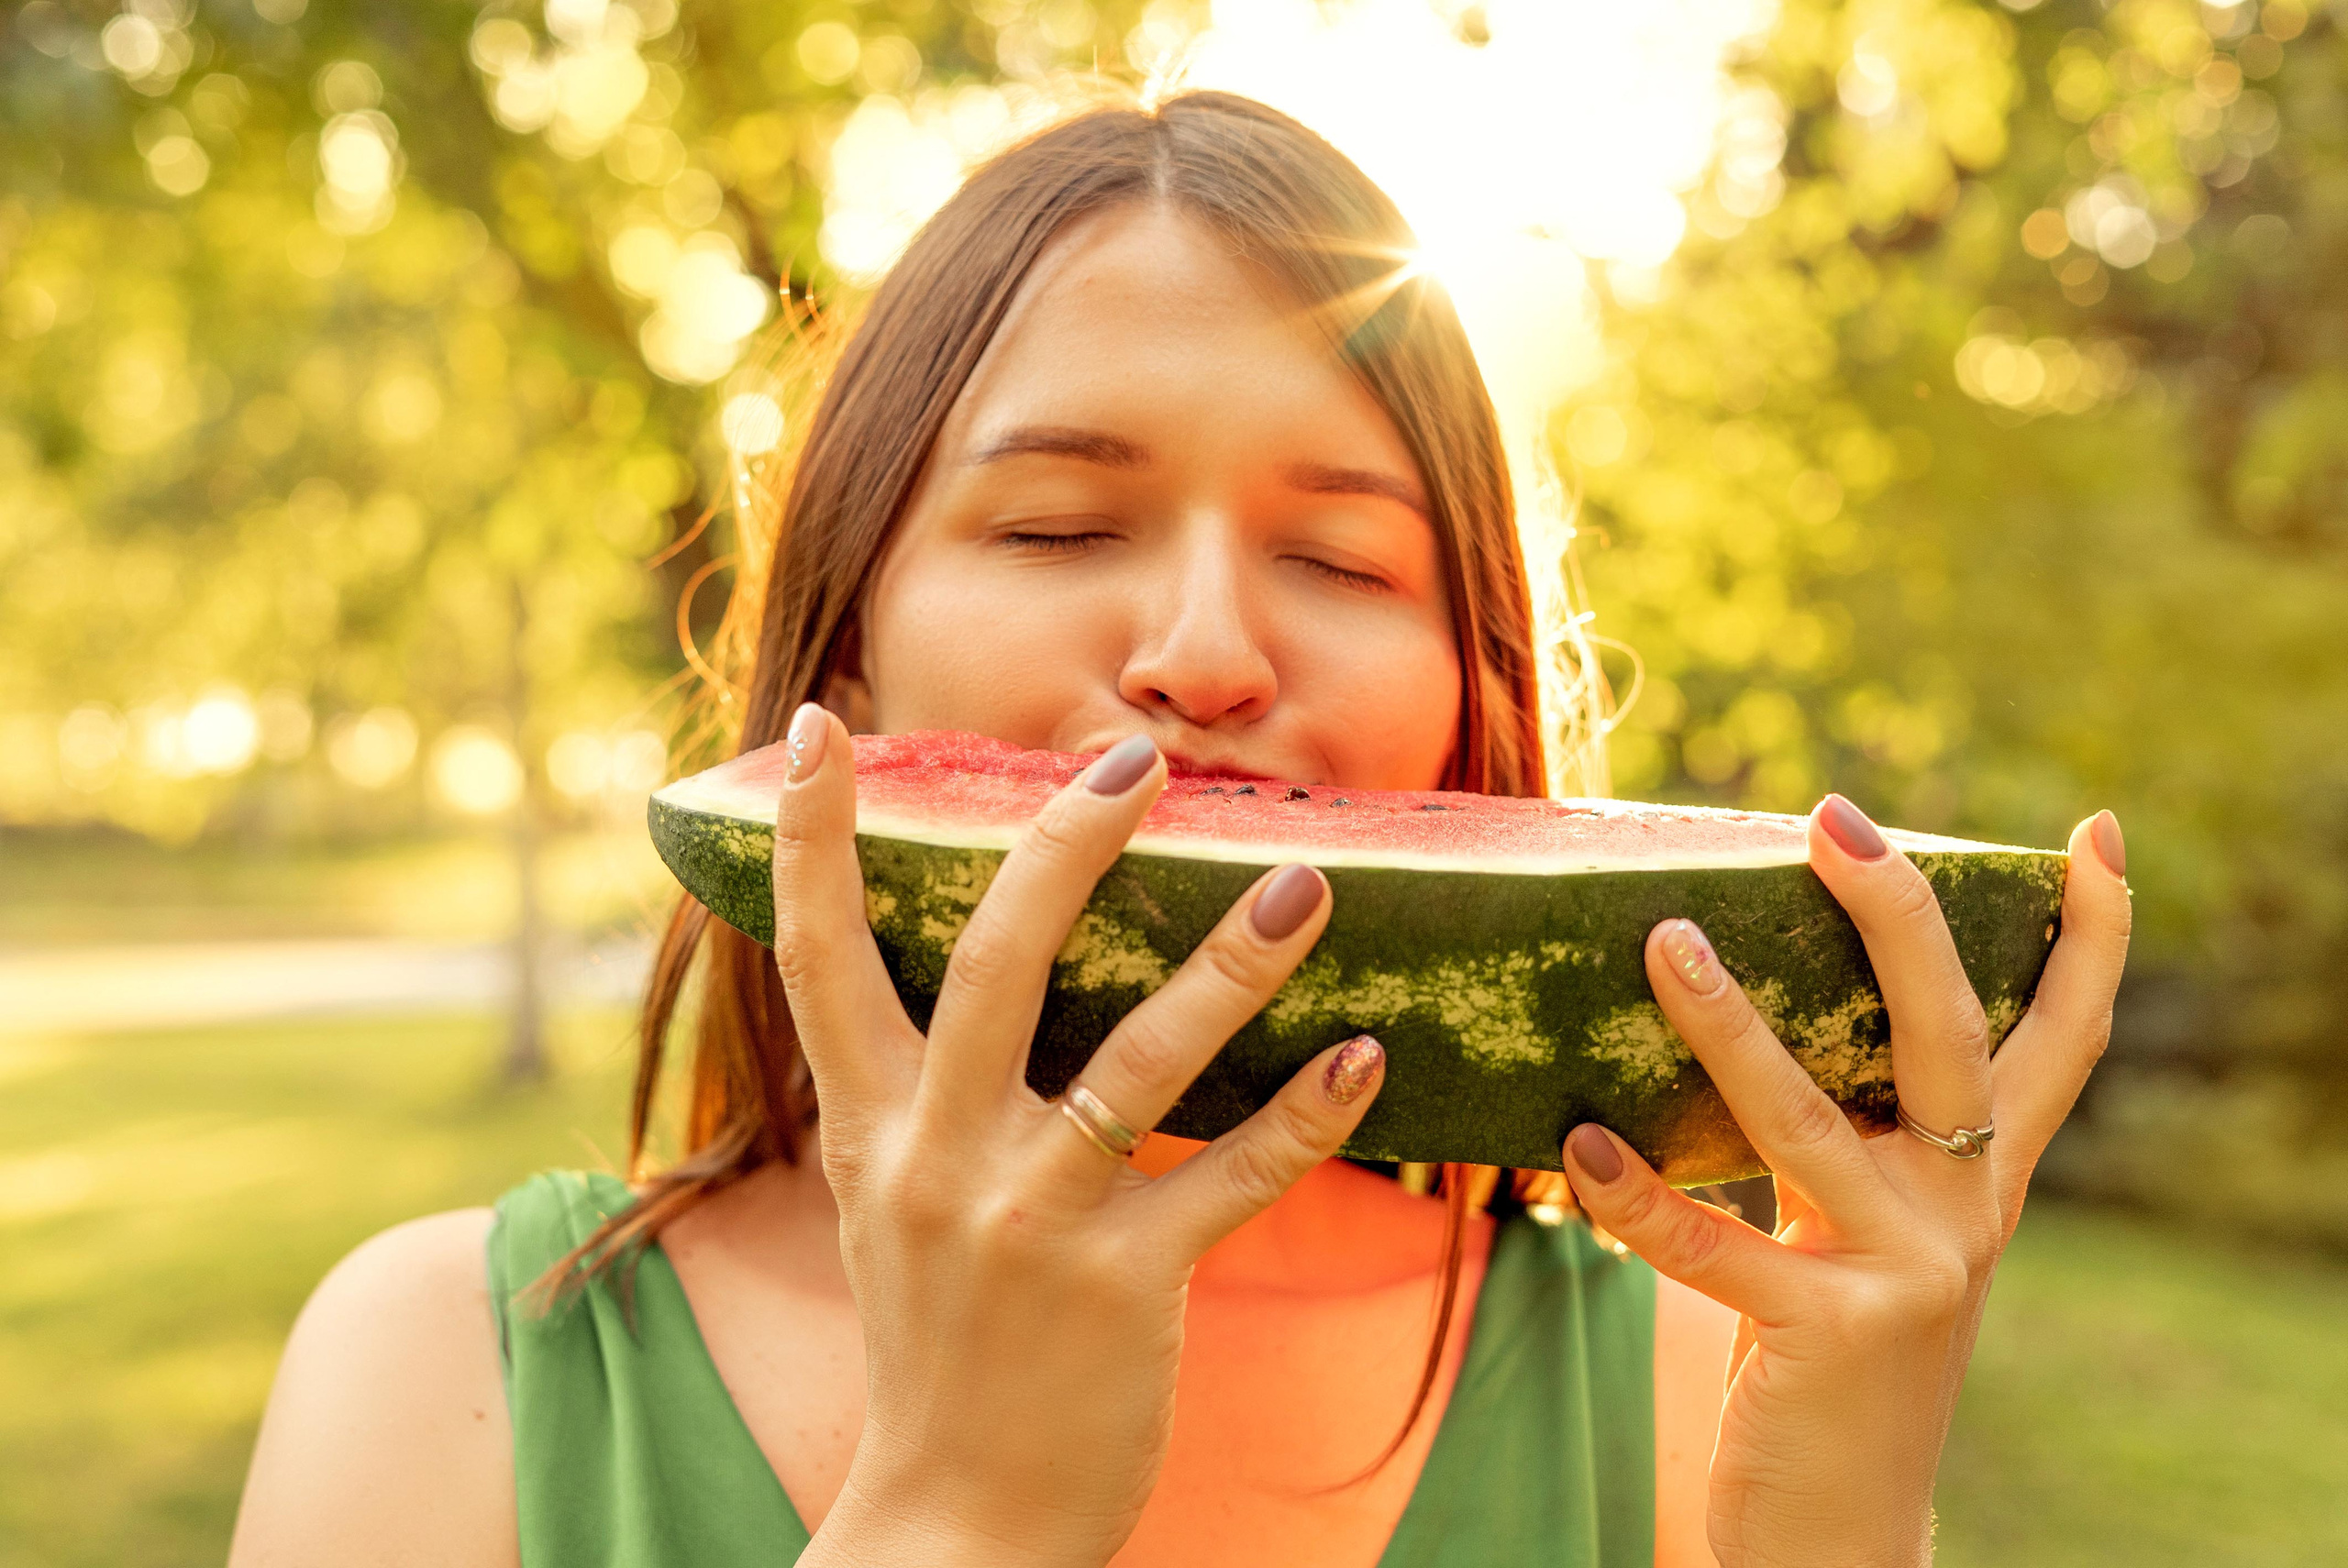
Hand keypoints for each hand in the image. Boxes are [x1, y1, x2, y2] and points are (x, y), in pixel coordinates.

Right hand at [768, 707, 1387, 1567]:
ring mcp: (1030, 1225)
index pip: (818, 960)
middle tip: (1136, 765)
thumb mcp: (887, 1201)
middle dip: (1064, 851)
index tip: (825, 721)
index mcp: (868, 1129)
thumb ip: (913, 1089)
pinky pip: (1230, 1181)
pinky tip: (1365, 1059)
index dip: (816, 840)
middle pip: (994, 966)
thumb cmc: (934, 1339)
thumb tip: (965, 957)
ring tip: (1306, 885)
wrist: (951, 1524)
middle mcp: (936, 1161)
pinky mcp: (1125, 1289)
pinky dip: (1306, 1118)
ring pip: (1135, 1064)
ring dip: (1227, 967)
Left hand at [1561, 798, 2131, 1567]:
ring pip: (1808, 1120)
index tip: (2098, 832)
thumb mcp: (1863, 1230)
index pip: (2063, 1037)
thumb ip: (1841, 1132)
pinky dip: (1639, 1197)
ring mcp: (1905, 1273)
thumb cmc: (1830, 1352)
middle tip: (1835, 818)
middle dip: (1899, 917)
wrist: (1841, 1530)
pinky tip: (1579, 1145)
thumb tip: (1735, 987)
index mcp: (1982, 1176)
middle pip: (1948, 1035)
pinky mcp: (1827, 1335)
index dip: (2094, 935)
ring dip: (1729, 1025)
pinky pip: (1713, 1248)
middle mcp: (1964, 1211)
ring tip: (1664, 939)